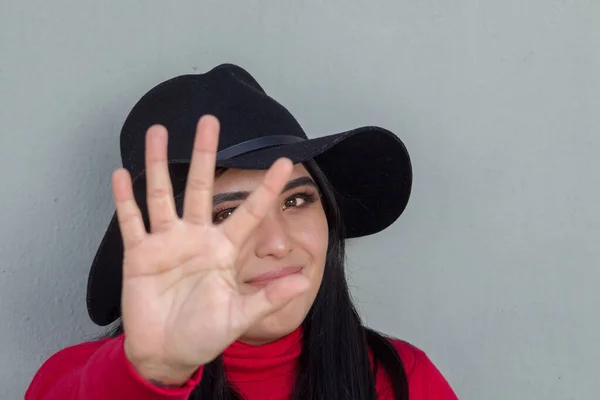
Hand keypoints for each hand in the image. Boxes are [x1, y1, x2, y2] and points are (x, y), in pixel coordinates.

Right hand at [112, 115, 309, 384]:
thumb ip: (268, 298)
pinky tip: (122, 174)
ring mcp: (167, 244)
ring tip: (159, 131)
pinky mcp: (140, 255)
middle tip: (210, 121)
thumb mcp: (240, 317)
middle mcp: (196, 238)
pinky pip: (131, 222)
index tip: (286, 161)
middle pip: (203, 187)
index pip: (249, 212)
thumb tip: (304, 282)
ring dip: (160, 164)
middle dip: (207, 154)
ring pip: (163, 195)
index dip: (266, 188)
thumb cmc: (205, 334)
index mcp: (224, 250)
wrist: (168, 354)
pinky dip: (125, 199)